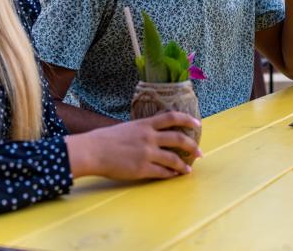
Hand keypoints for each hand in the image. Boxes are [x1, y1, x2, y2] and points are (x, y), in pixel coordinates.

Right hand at [65, 111, 201, 179]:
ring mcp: (147, 153)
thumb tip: (155, 132)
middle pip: (179, 139)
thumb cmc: (106, 139)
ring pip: (173, 159)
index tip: (198, 124)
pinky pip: (162, 173)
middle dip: (192, 147)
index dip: (187, 119)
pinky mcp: (142, 169)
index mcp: (145, 124)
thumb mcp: (128, 127)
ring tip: (187, 170)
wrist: (92, 151)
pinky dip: (170, 175)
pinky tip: (173, 176)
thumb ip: (143, 129)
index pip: (172, 117)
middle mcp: (149, 137)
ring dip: (183, 166)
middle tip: (199, 153)